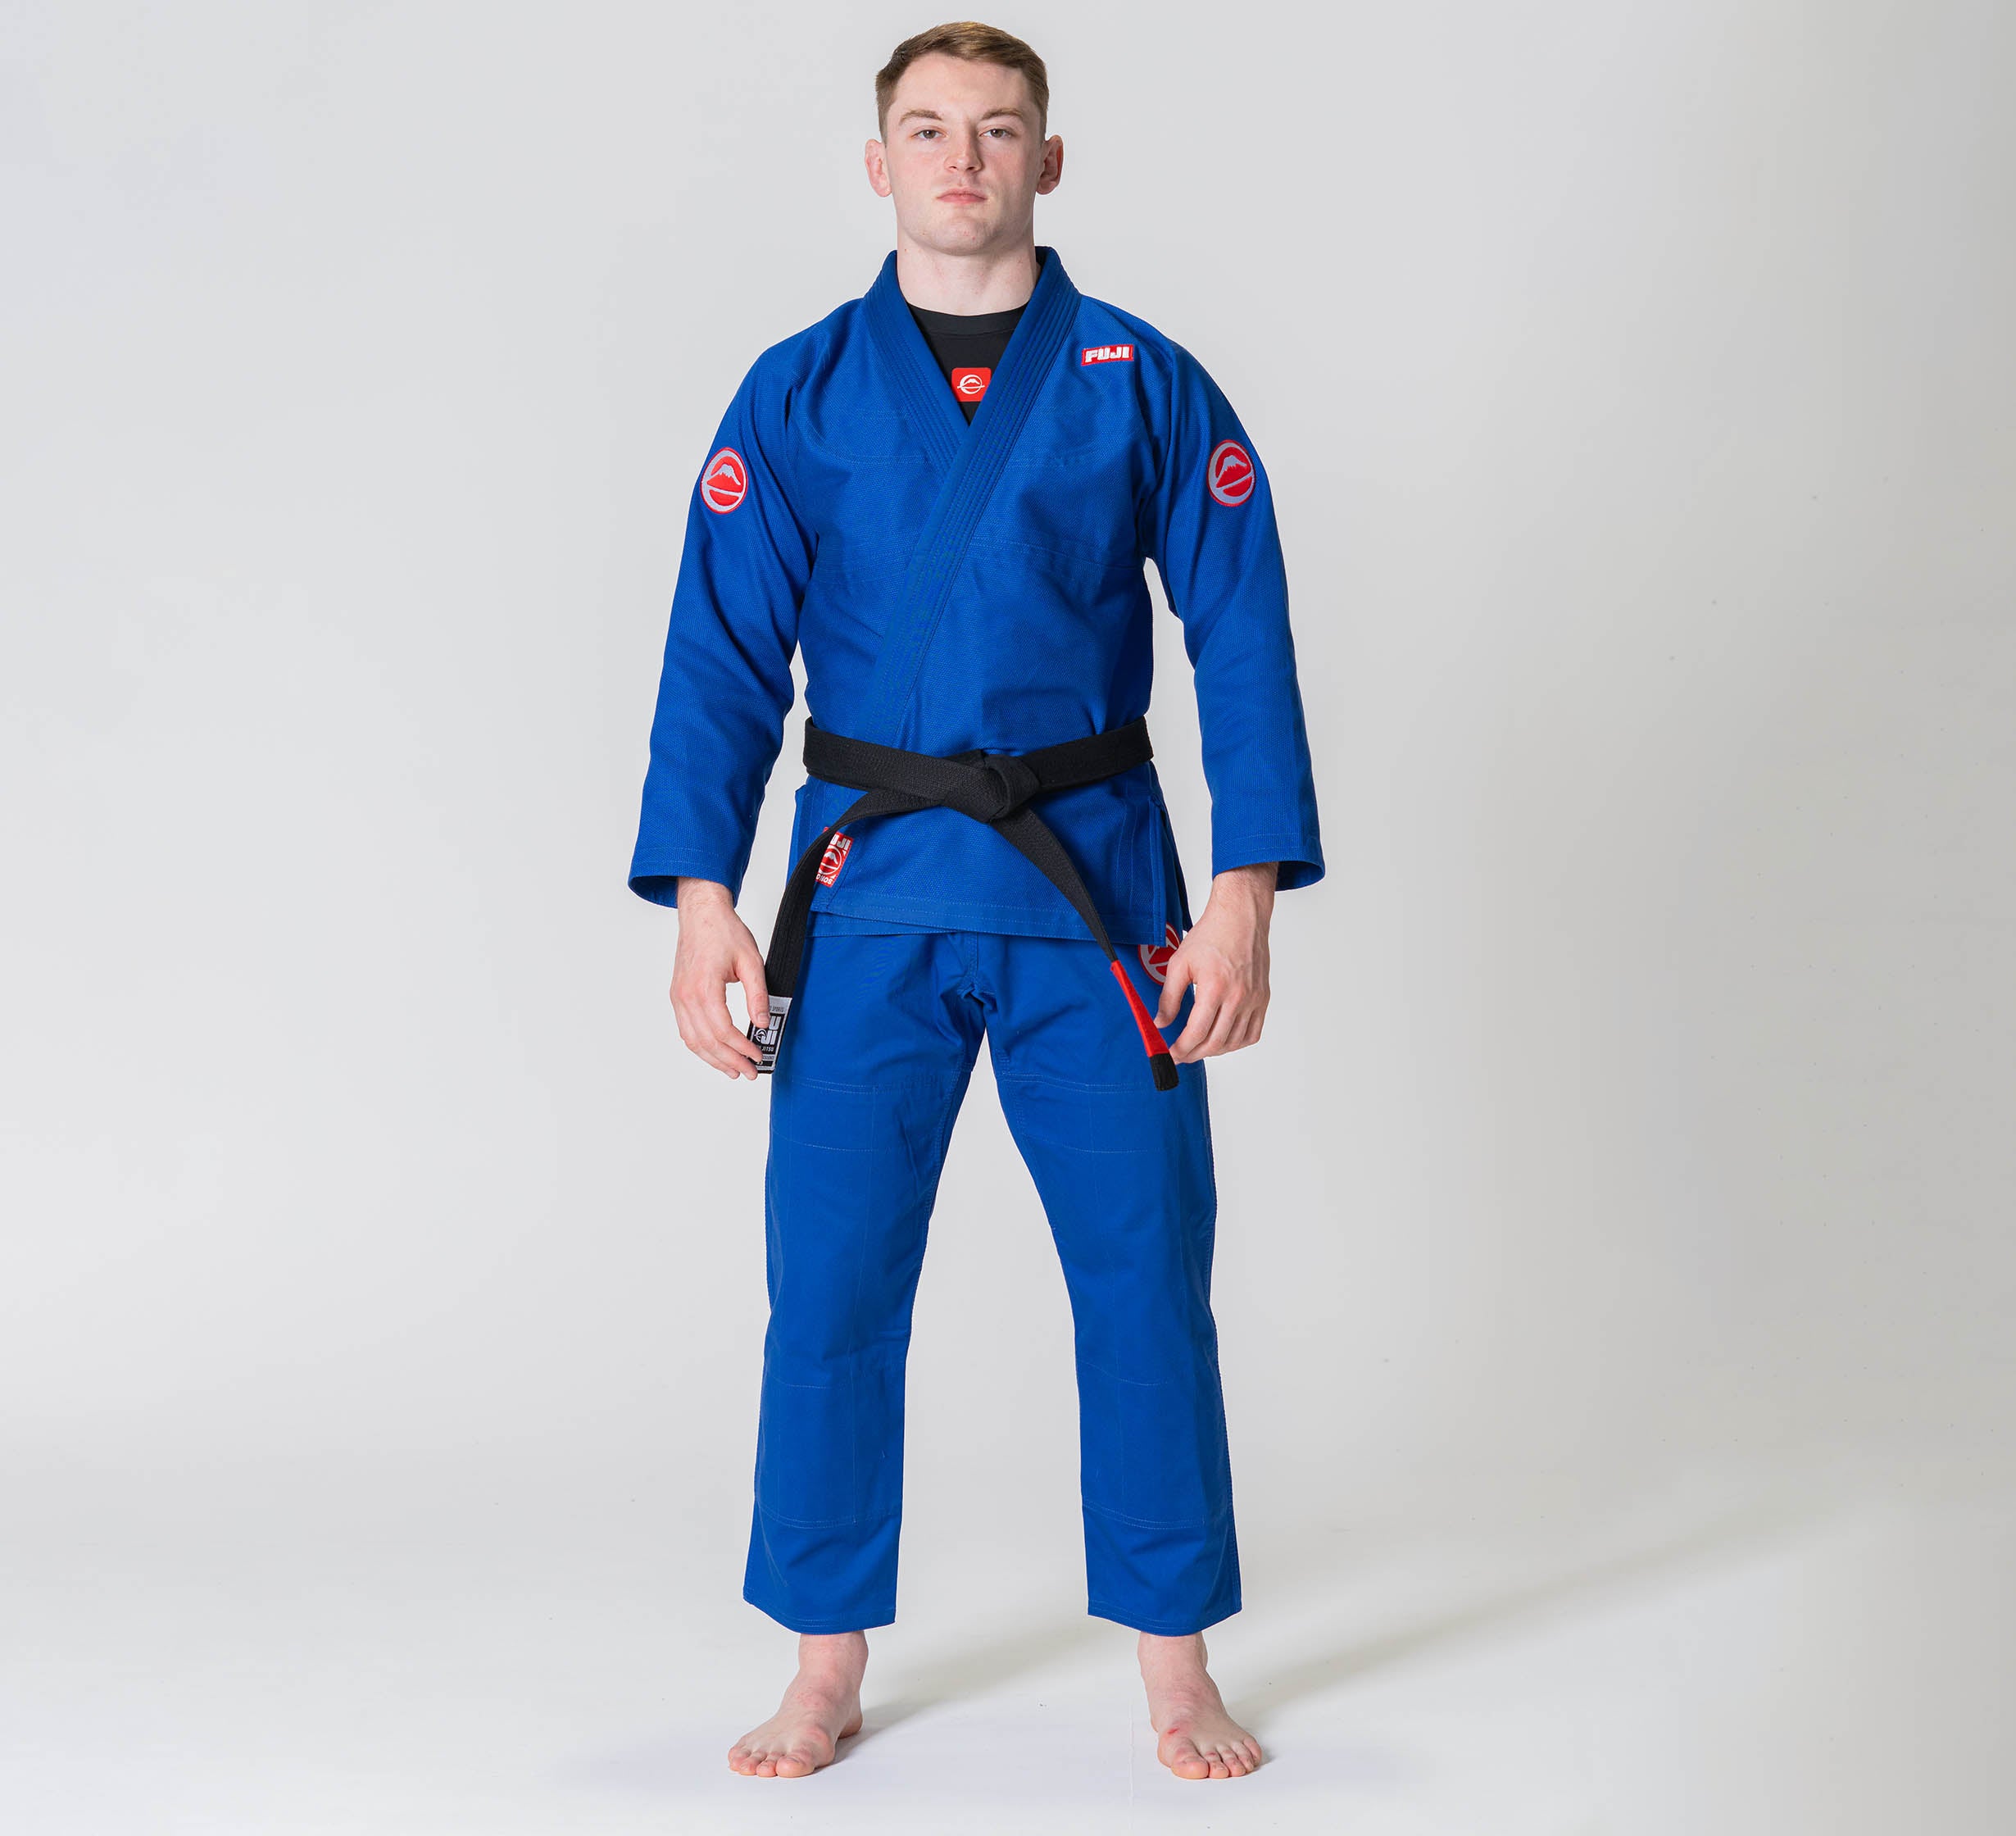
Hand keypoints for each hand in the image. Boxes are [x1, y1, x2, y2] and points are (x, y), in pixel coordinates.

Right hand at [668, 878, 770, 1079]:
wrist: (701, 913)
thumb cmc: (724, 931)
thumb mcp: (751, 960)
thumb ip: (758, 994)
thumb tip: (762, 1023)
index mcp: (704, 987)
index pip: (722, 1030)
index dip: (741, 1048)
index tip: (757, 1056)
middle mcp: (686, 995)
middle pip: (707, 1041)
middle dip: (730, 1061)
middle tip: (749, 1072)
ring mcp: (678, 997)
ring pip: (692, 1040)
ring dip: (713, 1059)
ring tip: (733, 1070)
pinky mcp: (677, 996)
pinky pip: (685, 1030)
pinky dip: (700, 1046)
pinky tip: (715, 1054)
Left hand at [1153, 864, 1275, 1062]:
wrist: (1242, 918)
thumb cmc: (1211, 936)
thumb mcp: (1180, 963)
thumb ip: (1169, 997)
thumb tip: (1160, 1023)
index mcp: (1215, 988)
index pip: (1197, 1032)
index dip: (1182, 1048)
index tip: (1171, 1054)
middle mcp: (1238, 997)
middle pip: (1216, 1042)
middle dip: (1194, 1054)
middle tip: (1181, 1055)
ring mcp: (1254, 1000)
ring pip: (1235, 1042)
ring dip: (1214, 1051)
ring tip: (1198, 1048)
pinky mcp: (1263, 998)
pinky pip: (1253, 1033)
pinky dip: (1237, 1043)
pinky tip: (1222, 1040)